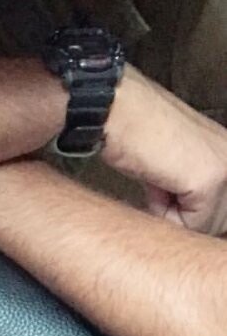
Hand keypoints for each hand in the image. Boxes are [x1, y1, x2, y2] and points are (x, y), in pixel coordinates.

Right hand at [105, 70, 226, 233]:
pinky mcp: (211, 181)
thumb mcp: (174, 159)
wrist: (120, 110)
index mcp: (226, 150)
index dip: (186, 209)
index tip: (164, 183)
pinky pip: (191, 223)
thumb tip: (191, 216)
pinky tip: (156, 180)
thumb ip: (191, 183)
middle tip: (159, 180)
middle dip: (183, 213)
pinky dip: (165, 212)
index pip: (218, 209)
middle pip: (216, 219)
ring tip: (157, 178)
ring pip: (205, 225)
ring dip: (173, 214)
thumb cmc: (135, 131)